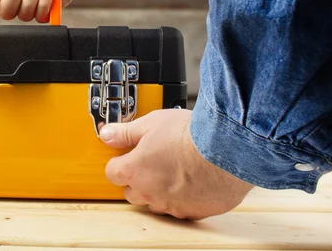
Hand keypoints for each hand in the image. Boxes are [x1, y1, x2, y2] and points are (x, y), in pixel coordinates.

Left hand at [99, 109, 254, 219]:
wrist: (228, 150)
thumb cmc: (192, 135)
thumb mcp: (153, 122)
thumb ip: (126, 132)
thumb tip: (107, 134)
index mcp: (134, 169)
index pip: (112, 172)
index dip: (118, 163)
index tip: (126, 156)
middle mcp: (149, 191)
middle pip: (130, 192)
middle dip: (136, 179)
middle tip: (151, 162)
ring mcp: (170, 205)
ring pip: (154, 203)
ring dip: (157, 191)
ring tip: (173, 171)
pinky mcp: (192, 212)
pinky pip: (179, 209)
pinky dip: (181, 199)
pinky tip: (191, 183)